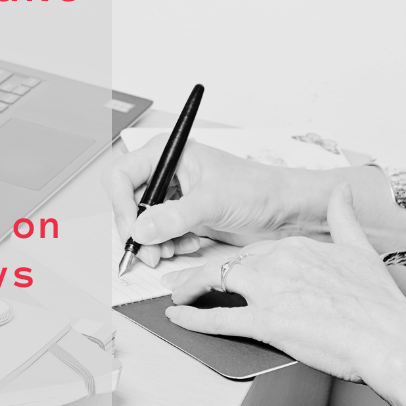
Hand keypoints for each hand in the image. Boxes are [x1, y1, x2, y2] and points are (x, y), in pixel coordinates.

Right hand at [102, 135, 298, 266]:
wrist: (284, 210)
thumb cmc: (257, 190)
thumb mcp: (213, 202)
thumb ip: (173, 217)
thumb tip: (140, 229)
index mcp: (168, 153)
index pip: (122, 175)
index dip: (121, 204)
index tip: (132, 230)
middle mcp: (166, 171)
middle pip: (129, 201)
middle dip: (138, 229)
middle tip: (149, 252)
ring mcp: (174, 193)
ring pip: (142, 221)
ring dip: (153, 241)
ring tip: (173, 250)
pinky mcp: (183, 213)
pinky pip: (159, 232)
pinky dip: (167, 244)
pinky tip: (188, 244)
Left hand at [162, 183, 405, 383]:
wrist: (392, 338)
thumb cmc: (379, 304)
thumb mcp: (359, 250)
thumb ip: (343, 217)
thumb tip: (342, 190)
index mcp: (295, 246)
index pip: (252, 250)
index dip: (233, 261)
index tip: (224, 268)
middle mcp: (278, 261)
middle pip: (228, 262)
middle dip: (202, 272)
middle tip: (183, 279)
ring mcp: (270, 291)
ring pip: (214, 280)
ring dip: (189, 287)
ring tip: (176, 295)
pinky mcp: (266, 322)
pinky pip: (218, 318)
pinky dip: (192, 319)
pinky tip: (177, 317)